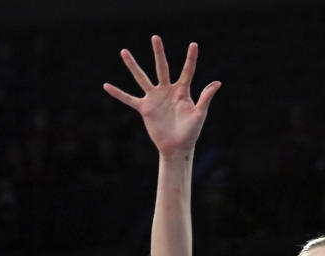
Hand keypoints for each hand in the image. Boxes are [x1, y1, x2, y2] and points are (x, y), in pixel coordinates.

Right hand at [103, 36, 220, 156]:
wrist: (177, 147)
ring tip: (124, 51)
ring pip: (142, 78)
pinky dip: (118, 93)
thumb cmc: (191, 132)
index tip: (194, 44)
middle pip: (162, 68)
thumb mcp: (200, 114)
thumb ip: (205, 97)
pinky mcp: (145, 109)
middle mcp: (167, 91)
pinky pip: (129, 99)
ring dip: (133, 65)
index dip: (191, 59)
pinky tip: (106, 86)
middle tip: (155, 37)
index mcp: (182, 91)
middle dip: (159, 53)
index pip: (187, 71)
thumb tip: (217, 82)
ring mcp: (154, 98)